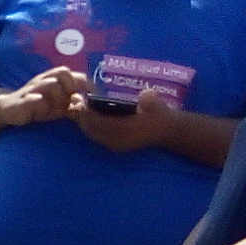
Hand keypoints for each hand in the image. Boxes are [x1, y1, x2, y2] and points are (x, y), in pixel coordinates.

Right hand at [0, 65, 88, 126]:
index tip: (89, 97)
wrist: (8, 109)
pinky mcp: (20, 101)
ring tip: (56, 111)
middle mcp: (43, 80)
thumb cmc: (38, 105)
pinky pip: (33, 99)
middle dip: (70, 88)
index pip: (74, 74)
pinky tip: (42, 109)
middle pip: (62, 73)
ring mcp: (31, 89)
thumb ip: (73, 103)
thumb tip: (88, 105)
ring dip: (58, 98)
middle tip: (69, 104)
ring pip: (50, 84)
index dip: (85, 84)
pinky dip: (40, 103)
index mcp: (54, 79)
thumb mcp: (58, 104)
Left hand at [72, 90, 186, 155]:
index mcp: (127, 131)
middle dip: (83, 118)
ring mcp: (117, 146)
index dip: (89, 113)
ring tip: (81, 110)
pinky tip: (89, 118)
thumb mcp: (156, 104)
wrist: (167, 131)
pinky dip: (91, 129)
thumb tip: (144, 96)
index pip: (100, 123)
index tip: (83, 101)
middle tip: (77, 104)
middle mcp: (119, 141)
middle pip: (92, 130)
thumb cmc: (159, 114)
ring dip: (85, 124)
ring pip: (93, 136)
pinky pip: (98, 138)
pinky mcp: (116, 147)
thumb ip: (150, 100)